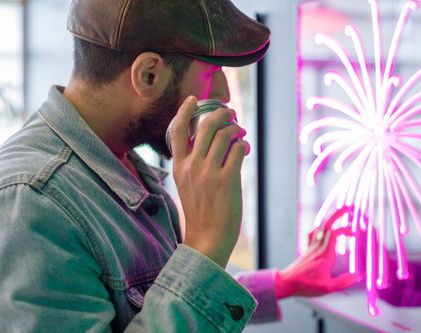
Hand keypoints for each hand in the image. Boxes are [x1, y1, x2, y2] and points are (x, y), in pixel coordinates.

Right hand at [169, 96, 249, 267]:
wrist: (207, 238)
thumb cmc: (200, 212)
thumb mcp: (186, 184)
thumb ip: (192, 163)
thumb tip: (210, 142)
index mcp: (178, 166)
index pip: (176, 130)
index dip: (185, 110)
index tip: (194, 99)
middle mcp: (191, 166)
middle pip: (205, 126)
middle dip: (220, 113)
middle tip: (230, 112)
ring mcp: (209, 172)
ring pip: (224, 135)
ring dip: (235, 129)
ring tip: (240, 132)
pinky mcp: (227, 180)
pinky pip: (237, 150)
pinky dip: (242, 145)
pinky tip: (244, 149)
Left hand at [275, 207, 358, 298]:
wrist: (287, 282)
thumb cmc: (306, 286)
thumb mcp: (327, 288)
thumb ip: (342, 282)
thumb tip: (357, 276)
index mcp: (324, 255)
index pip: (335, 234)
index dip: (345, 229)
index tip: (354, 232)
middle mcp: (318, 248)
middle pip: (327, 225)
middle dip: (337, 214)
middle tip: (347, 207)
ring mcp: (312, 247)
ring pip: (320, 227)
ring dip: (330, 218)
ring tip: (338, 212)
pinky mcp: (308, 250)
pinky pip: (313, 234)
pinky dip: (320, 228)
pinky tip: (323, 228)